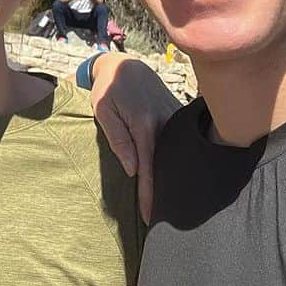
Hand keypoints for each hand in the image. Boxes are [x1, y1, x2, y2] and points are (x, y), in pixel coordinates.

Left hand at [89, 56, 179, 223]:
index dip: (150, 195)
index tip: (151, 218)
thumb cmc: (108, 89)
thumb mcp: (103, 110)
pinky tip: (178, 179)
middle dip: (167, 192)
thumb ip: (117, 138)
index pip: (149, 168)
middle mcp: (165, 123)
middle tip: (164, 221)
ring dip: (175, 178)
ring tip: (174, 206)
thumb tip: (133, 170)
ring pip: (178, 157)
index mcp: (144, 124)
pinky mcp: (179, 117)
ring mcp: (175, 119)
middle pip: (169, 165)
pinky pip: (181, 145)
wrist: (125, 65)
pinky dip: (178, 162)